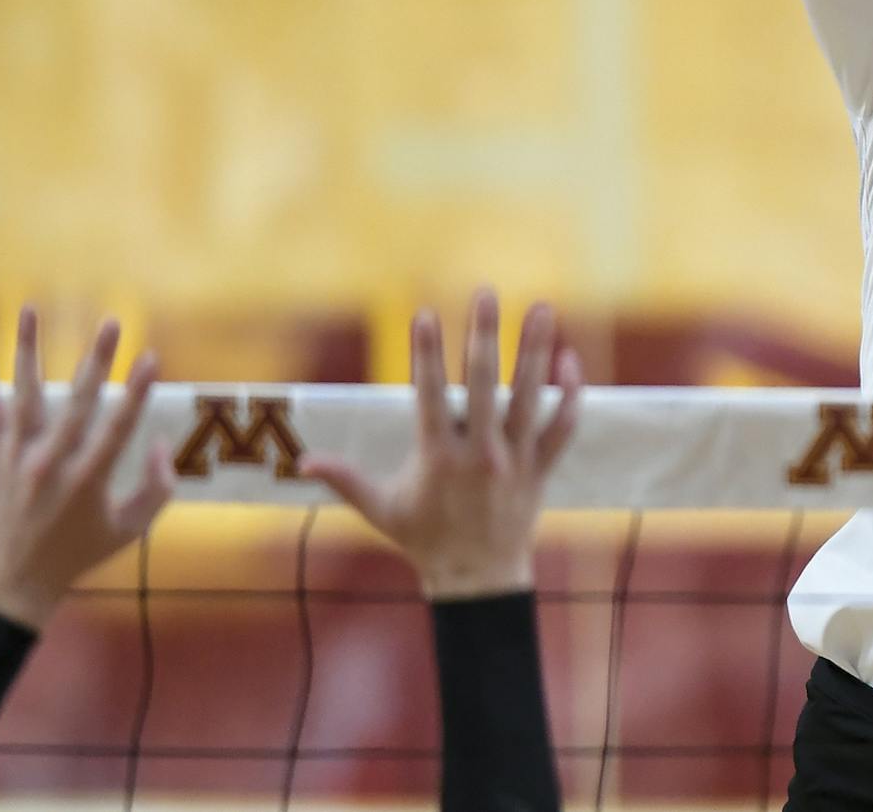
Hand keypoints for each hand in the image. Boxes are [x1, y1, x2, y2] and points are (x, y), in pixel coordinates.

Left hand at [0, 309, 173, 629]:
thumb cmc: (81, 551)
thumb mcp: (131, 529)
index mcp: (89, 481)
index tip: (152, 356)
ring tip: (31, 310)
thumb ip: (158, 487)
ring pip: (24, 393)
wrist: (14, 579)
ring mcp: (18, 457)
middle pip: (78, 402)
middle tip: (112, 321)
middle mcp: (51, 464)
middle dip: (97, 359)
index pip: (118, 426)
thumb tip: (162, 442)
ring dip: (28, 349)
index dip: (137, 390)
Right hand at [302, 295, 582, 599]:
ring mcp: (516, 460)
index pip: (429, 394)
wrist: (477, 580)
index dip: (426, 353)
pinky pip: (562, 426)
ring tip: (541, 306)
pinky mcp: (542, 468)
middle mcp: (480, 454)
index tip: (424, 314)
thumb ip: (346, 480)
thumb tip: (303, 461)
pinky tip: (569, 357)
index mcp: (438, 457)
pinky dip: (569, 394)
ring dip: (535, 348)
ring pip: (530, 395)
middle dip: (484, 335)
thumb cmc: (424, 541)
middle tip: (485, 292)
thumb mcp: (381, 511)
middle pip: (484, 383)